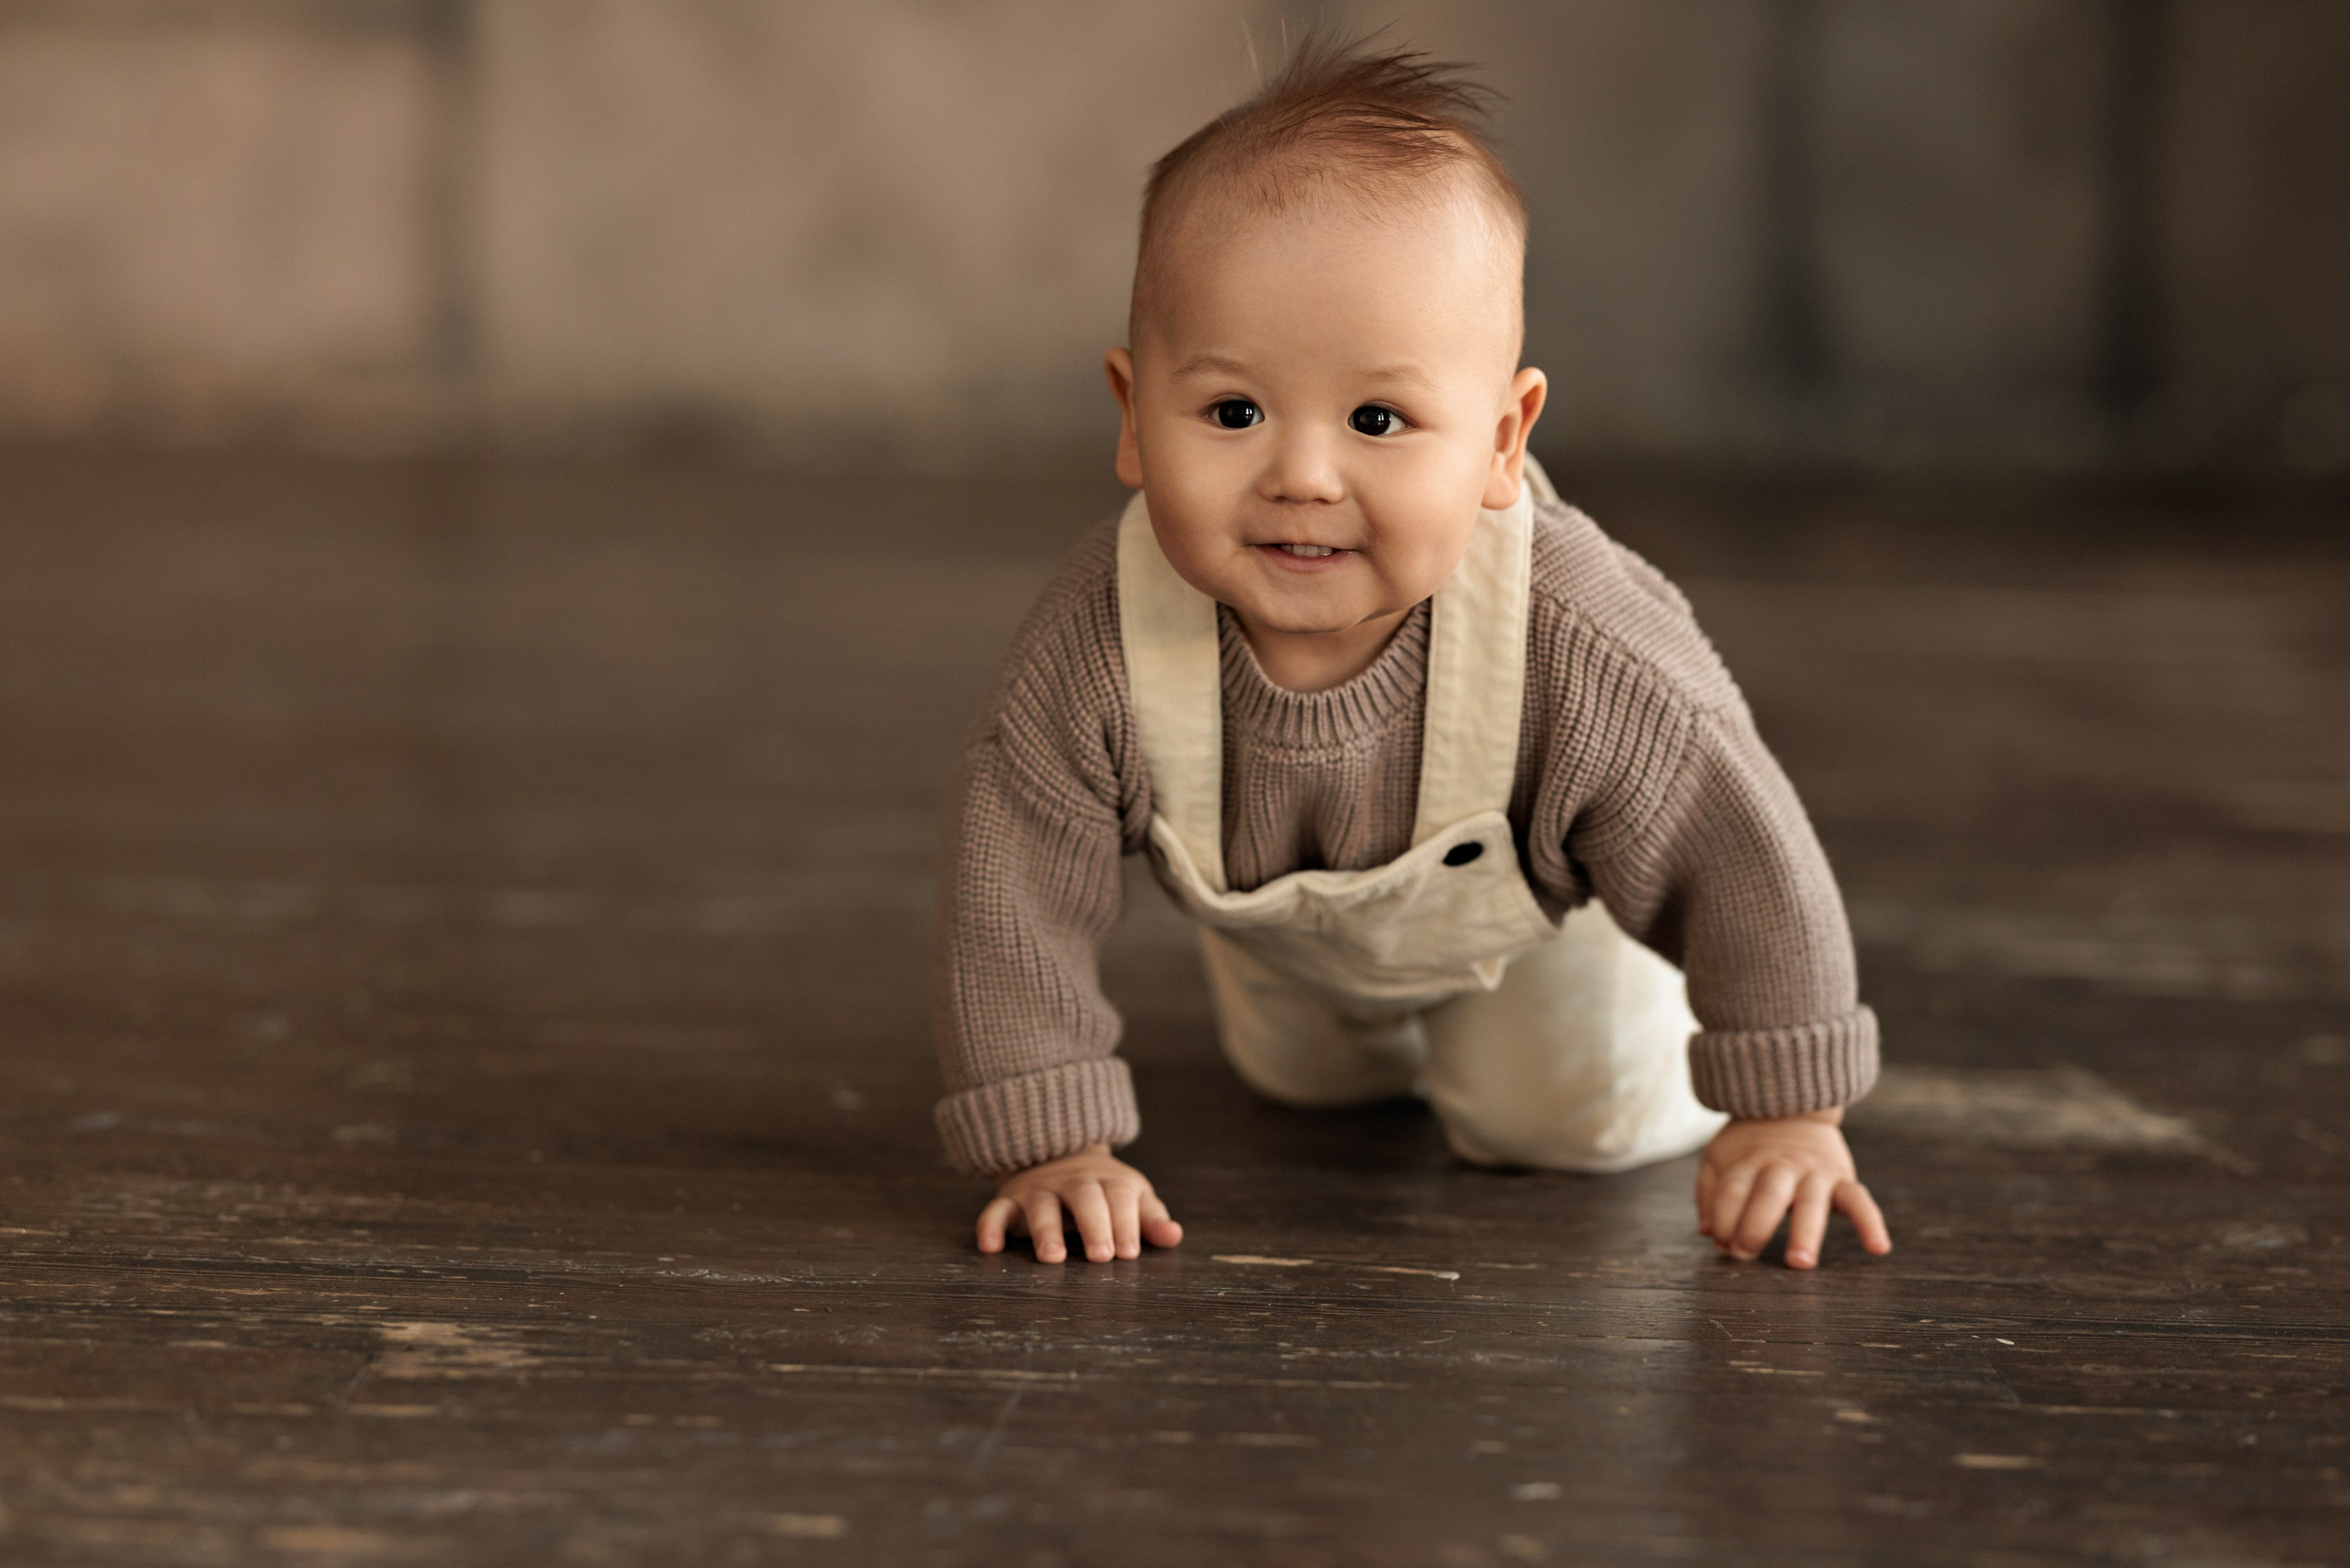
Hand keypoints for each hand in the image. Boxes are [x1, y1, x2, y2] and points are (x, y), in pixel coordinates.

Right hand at [976, 1143, 1183, 1263]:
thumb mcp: (1132, 1197)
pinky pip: (996, 1209)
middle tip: (1101, 1256)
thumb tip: (1174, 1236)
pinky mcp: (1010, 1199)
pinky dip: (991, 1226)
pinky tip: (990, 1247)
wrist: (1059, 1154)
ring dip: (1046, 1230)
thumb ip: (1150, 1219)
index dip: (1126, 1224)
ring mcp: (1039, 1189)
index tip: (1129, 1253)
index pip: (1120, 1197)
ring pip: (1041, 1205)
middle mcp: (1073, 1182)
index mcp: (1108, 1181)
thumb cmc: (1104, 1190)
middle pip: (1084, 1197)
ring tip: (1052, 1257)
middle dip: (1094, 1225)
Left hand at [1697, 1109, 1890, 1269]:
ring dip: (1805, 1232)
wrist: (1793, 1106)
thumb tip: (1709, 1233)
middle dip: (1754, 1225)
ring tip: (1800, 1262)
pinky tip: (1879, 1248)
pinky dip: (1871, 1223)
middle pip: (1769, 1194)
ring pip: (1811, 1202)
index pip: (1733, 1189)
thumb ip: (1710, 1194)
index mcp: (1748, 1159)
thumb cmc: (1750, 1145)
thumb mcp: (1718, 1157)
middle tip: (1743, 1252)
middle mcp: (1783, 1165)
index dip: (1724, 1218)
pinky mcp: (1842, 1179)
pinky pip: (1860, 1201)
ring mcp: (1815, 1171)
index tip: (1722, 1242)